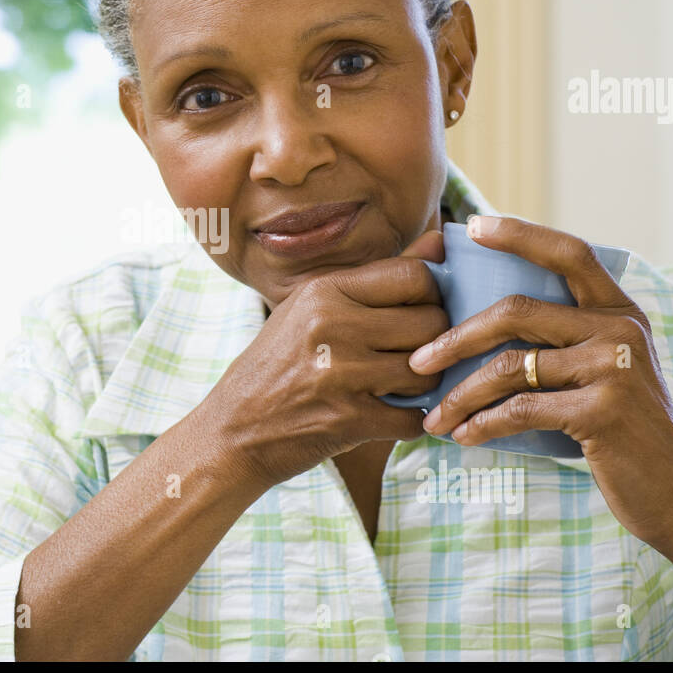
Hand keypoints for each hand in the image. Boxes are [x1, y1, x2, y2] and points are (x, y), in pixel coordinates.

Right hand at [203, 229, 449, 490]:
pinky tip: (390, 416)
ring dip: (422, 384)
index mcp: (324, 290)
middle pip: (430, 322)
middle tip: (414, 354)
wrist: (232, 430)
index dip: (432, 296)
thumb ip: (377, 279)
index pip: (413, 276)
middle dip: (433, 342)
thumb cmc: (276, 365)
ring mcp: (340, 374)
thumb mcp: (311, 309)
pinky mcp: (347, 420)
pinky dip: (409, 421)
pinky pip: (412, 417)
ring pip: (426, 372)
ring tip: (400, 386)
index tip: (421, 313)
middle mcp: (332, 325)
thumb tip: (440, 242)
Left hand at [408, 215, 672, 545]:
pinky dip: (484, 424)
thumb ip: (565, 339)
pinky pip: (521, 410)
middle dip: (456, 336)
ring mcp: (614, 369)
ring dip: (461, 394)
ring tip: (434, 416)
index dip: (520, 233)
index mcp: (619, 311)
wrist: (672, 494)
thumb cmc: (620, 432)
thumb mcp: (603, 371)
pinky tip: (463, 436)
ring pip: (511, 367)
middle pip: (517, 311)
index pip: (568, 253)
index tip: (473, 226)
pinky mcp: (602, 411)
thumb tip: (483, 317)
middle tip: (417, 361)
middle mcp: (621, 330)